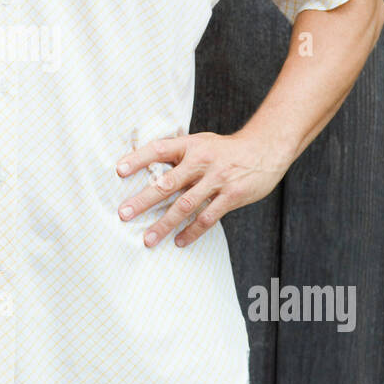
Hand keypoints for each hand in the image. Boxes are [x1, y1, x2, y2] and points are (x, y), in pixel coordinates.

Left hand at [115, 130, 292, 248]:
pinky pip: (208, 218)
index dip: (138, 159)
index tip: (118, 171)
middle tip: (124, 214)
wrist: (265, 149)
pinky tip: (179, 241)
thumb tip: (147, 168)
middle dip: (144, 200)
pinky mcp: (232, 196)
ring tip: (148, 239)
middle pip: (167, 182)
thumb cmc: (225, 149)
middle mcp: (202, 161)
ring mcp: (217, 179)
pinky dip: (192, 231)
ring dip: (164, 224)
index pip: (159, 149)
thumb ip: (178, 154)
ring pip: (185, 205)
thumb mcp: (201, 142)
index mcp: (191, 145)